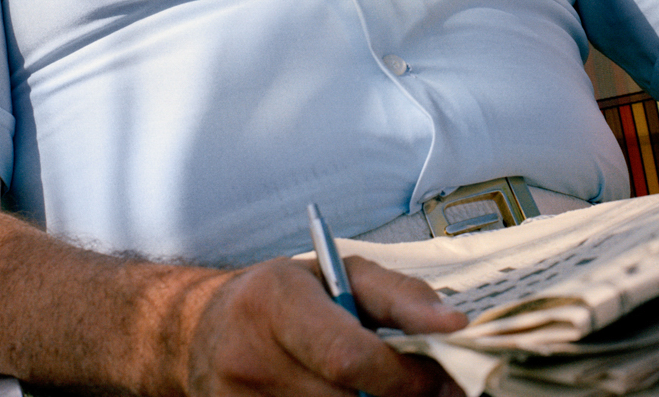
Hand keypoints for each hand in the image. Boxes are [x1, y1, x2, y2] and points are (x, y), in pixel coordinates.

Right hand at [187, 255, 468, 396]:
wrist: (203, 329)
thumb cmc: (287, 296)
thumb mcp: (341, 274)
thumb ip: (400, 296)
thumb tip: (454, 325)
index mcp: (276, 301)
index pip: (348, 356)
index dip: (404, 375)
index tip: (439, 376)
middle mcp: (250, 356)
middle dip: (395, 396)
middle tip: (421, 386)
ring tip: (378, 386)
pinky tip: (347, 396)